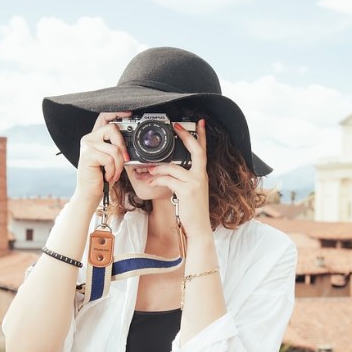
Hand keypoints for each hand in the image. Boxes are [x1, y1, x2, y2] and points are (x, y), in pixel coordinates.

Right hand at [73, 112, 131, 204]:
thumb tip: (131, 143)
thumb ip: (117, 148)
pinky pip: (109, 159)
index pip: (104, 117)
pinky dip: (112, 170)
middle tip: (124, 160)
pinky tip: (107, 176)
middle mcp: (89, 138)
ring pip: (114, 149)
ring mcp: (87, 146)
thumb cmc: (102, 176)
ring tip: (114, 174)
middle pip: (112, 129)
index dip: (117, 113)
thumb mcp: (112, 159)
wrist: (90, 192)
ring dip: (118, 165)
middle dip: (122, 146)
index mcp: (95, 137)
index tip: (129, 113)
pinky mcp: (88, 155)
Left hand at [146, 119, 210, 237]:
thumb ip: (183, 179)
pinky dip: (156, 179)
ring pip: (174, 167)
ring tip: (148, 170)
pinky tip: (150, 181)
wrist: (199, 228)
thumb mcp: (190, 192)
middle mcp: (201, 176)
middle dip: (186, 137)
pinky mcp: (187, 191)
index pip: (203, 151)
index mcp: (202, 175)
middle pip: (196, 151)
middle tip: (177, 126)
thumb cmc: (193, 211)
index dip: (202, 136)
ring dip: (158, 168)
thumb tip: (166, 171)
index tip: (200, 123)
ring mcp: (195, 183)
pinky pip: (168, 180)